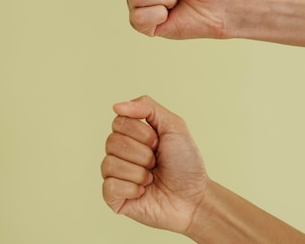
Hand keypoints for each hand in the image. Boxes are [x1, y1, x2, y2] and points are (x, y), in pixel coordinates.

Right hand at [101, 96, 208, 233]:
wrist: (194, 198)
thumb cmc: (186, 164)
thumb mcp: (174, 126)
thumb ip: (147, 107)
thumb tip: (116, 106)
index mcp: (131, 134)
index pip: (119, 122)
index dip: (142, 133)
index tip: (158, 143)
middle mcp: (120, 153)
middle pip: (112, 142)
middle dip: (142, 153)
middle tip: (156, 162)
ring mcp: (116, 175)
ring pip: (110, 163)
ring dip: (139, 172)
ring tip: (151, 178)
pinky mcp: (114, 198)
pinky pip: (109, 186)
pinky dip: (132, 189)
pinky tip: (143, 192)